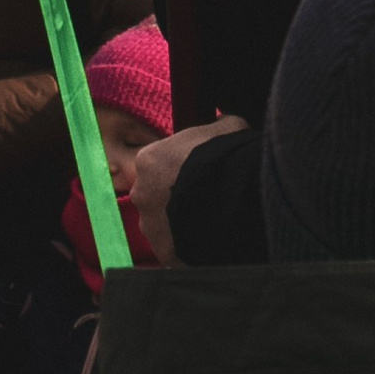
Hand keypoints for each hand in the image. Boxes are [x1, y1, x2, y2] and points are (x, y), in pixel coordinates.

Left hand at [130, 117, 246, 266]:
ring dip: (182, 225)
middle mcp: (142, 194)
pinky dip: (191, 248)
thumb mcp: (229, 128)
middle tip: (207, 198)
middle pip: (158, 196)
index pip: (160, 163)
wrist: (233, 201)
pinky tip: (213, 243)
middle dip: (177, 198)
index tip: (202, 172)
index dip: (181, 167)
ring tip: (213, 223)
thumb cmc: (226, 158)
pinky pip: (178, 251)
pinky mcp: (165, 253)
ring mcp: (151, 226)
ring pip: (164, 226)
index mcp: (149, 160)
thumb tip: (224, 120)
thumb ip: (221, 125)